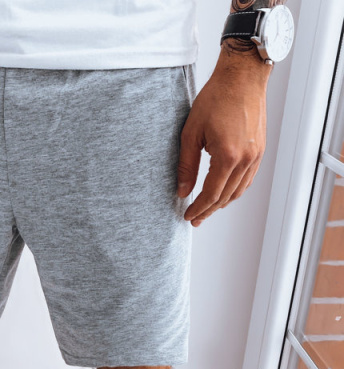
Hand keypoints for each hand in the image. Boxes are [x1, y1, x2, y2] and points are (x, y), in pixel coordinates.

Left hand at [176, 47, 270, 226]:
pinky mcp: (260, 150)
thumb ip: (186, 165)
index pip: (211, 194)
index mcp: (228, 156)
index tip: (187, 216)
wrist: (243, 76)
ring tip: (207, 209)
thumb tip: (182, 191)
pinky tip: (223, 192)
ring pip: (238, 190)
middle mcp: (246, 159)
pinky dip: (234, 190)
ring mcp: (256, 155)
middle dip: (208, 210)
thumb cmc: (216, 98)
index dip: (198, 208)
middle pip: (226, 197)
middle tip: (195, 218)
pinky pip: (248, 179)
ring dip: (222, 203)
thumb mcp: (191, 132)